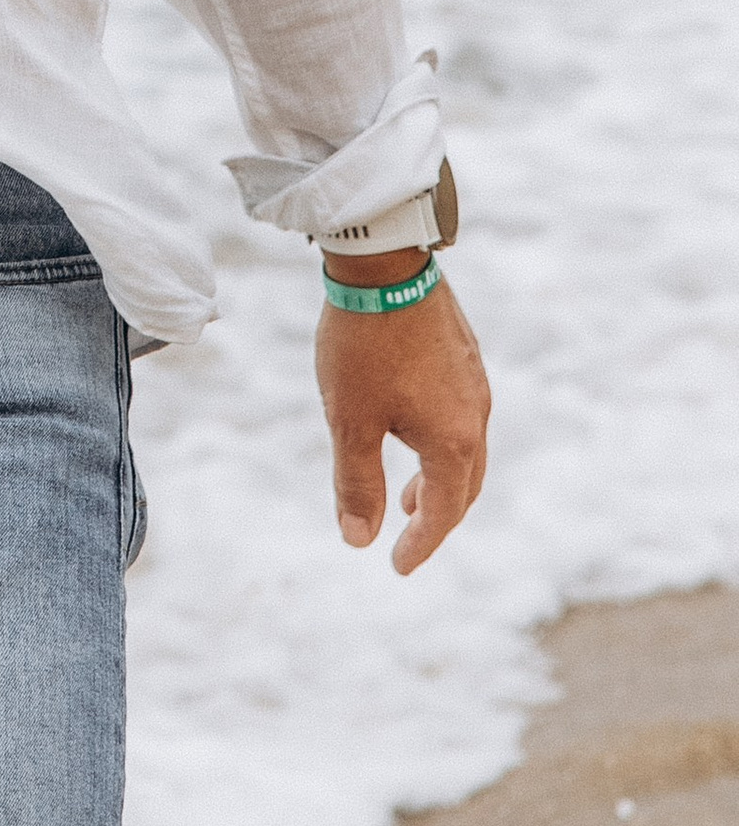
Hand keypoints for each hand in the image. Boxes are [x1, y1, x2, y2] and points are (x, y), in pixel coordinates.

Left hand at [315, 264, 490, 574]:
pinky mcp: (463, 352)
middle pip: (465, 484)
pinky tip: (408, 427)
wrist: (383, 259)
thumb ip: (357, 483)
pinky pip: (461, 413)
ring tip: (405, 491)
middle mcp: (476, 413)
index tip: (398, 567)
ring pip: (465, 447)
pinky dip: (440, 440)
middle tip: (407, 534)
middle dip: (437, 515)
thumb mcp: (349, 420)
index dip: (421, 544)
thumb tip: (358, 540)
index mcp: (453, 439)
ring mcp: (473, 379)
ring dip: (438, 477)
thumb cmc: (363, 343)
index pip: (444, 511)